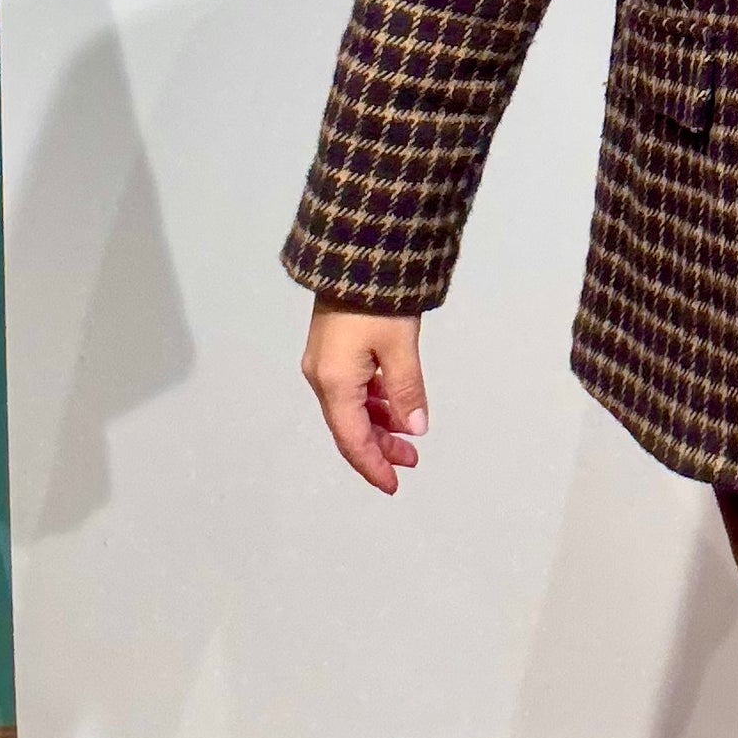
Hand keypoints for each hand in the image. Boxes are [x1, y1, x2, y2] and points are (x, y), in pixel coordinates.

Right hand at [302, 301, 427, 493]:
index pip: (353, 440)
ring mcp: (324, 363)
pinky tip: (393, 402)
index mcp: (335, 383)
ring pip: (351, 408)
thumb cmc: (379, 300)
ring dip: (379, 424)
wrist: (355, 252)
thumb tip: (415, 430)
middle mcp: (322, 378)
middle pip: (350, 427)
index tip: (395, 484)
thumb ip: (407, 391)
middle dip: (380, 447)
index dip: (374, 466)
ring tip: (409, 435)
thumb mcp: (400, 346)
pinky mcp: (331, 349)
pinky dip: (373, 402)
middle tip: (412, 459)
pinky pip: (351, 388)